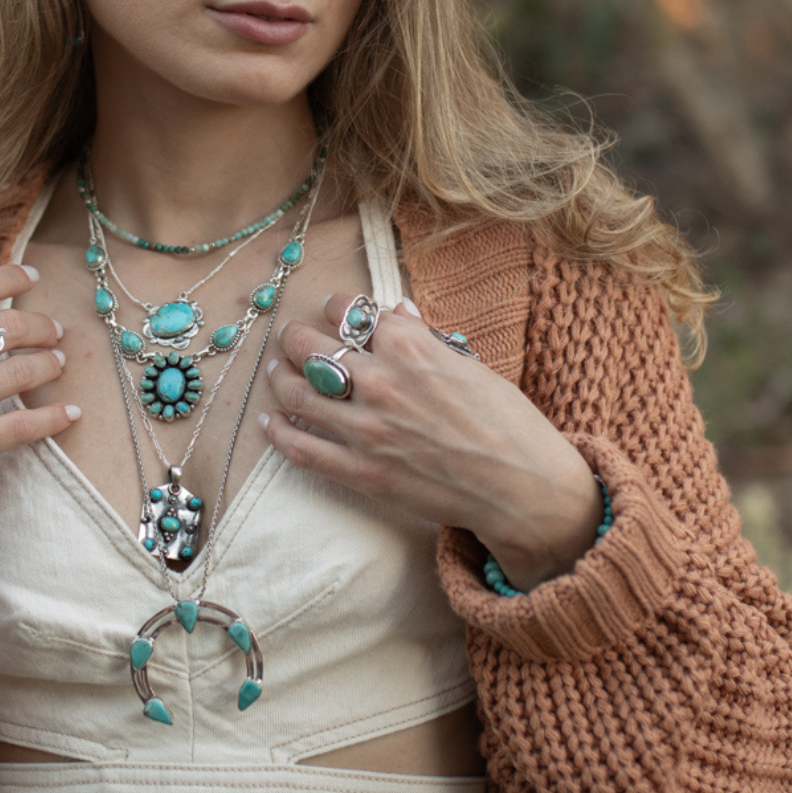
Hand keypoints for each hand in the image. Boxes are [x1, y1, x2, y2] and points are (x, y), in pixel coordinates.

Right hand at [0, 263, 74, 563]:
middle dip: (41, 324)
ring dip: (51, 364)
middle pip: (8, 326)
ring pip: (22, 371)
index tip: (32, 276)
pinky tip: (70, 414)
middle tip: (55, 329)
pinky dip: (53, 418)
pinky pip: (22, 427)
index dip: (11, 276)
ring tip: (60, 363)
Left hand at [263, 295, 601, 590]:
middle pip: (311, 348)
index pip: (350, 312)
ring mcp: (366, 429)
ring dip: (281, 377)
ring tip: (276, 370)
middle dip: (295, 337)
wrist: (521, 485)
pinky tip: (270, 421)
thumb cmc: (506, 421)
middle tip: (290, 337)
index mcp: (409, 346)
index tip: (329, 308)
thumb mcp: (468, 365)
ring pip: (298, 394)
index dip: (334, 307)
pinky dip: (279, 432)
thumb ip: (424, 339)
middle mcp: (380, 381)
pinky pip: (303, 448)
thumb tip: (397, 312)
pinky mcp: (361, 472)